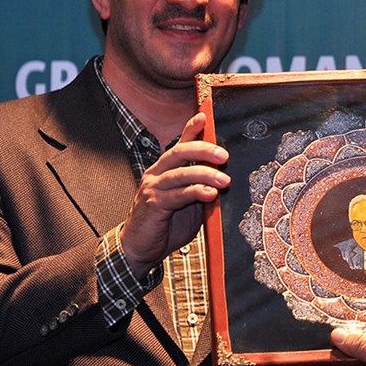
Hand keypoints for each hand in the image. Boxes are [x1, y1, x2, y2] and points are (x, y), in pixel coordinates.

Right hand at [119, 113, 228, 272]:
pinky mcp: (154, 204)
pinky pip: (177, 195)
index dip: (191, 129)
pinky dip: (195, 192)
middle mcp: (157, 174)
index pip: (180, 144)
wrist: (140, 248)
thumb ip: (202, 190)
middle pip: (179, 152)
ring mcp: (154, 188)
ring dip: (204, 174)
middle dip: (203, 150)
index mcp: (166, 170)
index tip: (205, 116)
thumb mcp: (190, 204)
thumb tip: (225, 181)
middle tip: (223, 155)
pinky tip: (209, 194)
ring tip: (224, 180)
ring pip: (180, 173)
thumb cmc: (167, 225)